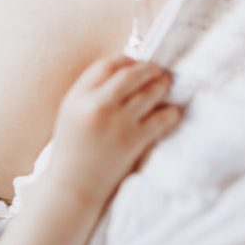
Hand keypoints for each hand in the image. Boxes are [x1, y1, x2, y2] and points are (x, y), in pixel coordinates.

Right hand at [47, 56, 181, 204]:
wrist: (74, 185)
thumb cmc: (72, 148)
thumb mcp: (70, 113)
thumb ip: (90, 91)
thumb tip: (123, 70)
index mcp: (77, 97)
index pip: (106, 65)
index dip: (125, 59)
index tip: (135, 63)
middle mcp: (97, 106)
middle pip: (131, 74)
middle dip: (150, 69)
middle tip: (159, 71)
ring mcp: (118, 123)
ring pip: (150, 93)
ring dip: (162, 86)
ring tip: (167, 85)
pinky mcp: (134, 140)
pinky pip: (161, 118)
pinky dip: (171, 112)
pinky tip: (173, 111)